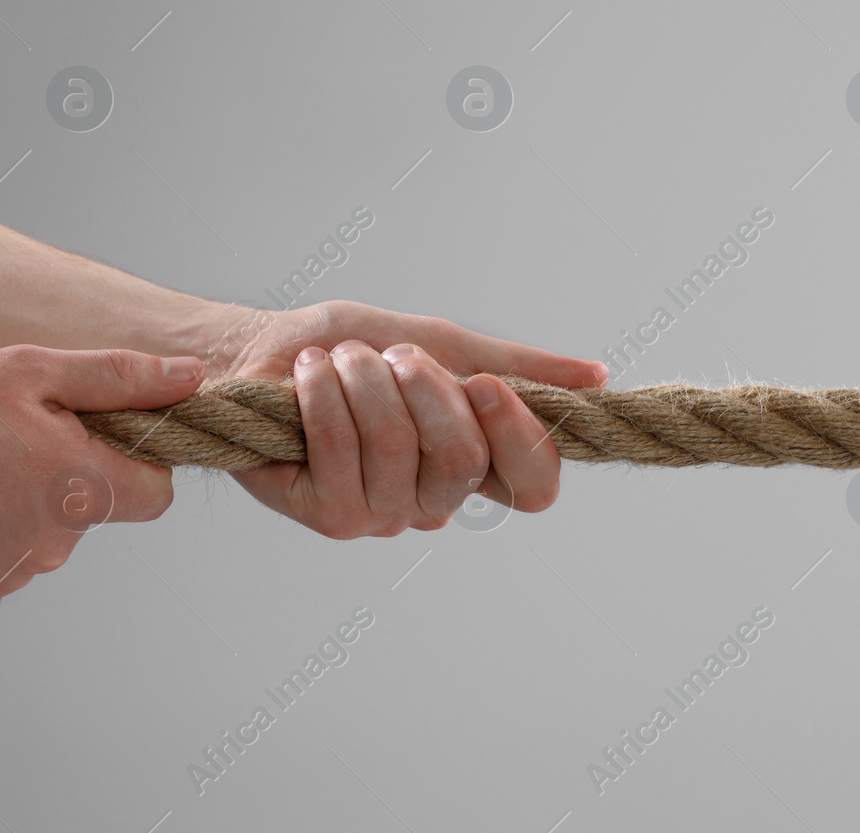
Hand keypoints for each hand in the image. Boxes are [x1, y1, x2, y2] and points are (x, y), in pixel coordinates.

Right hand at [0, 345, 204, 617]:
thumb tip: (192, 378)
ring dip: (15, 512)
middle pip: (89, 515)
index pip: (155, 494)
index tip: (91, 438)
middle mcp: (53, 548)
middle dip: (62, 481)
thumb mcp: (27, 370)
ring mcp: (7, 582)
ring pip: (39, 543)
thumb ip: (119, 378)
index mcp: (81, 489)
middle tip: (1, 441)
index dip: (133, 463)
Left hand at [206, 300, 605, 537]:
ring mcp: (383, 515)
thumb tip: (596, 378)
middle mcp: (434, 501)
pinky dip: (323, 396)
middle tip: (391, 356)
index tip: (484, 385)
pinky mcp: (330, 516)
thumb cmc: (351, 348)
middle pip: (465, 457)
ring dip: (363, 379)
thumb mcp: (440, 343)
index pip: (535, 485)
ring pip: (398, 446)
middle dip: (423, 385)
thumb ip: (514, 365)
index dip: (522, 438)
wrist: (263, 351)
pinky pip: (343, 451)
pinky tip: (307, 375)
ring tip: (337, 359)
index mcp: (473, 464)